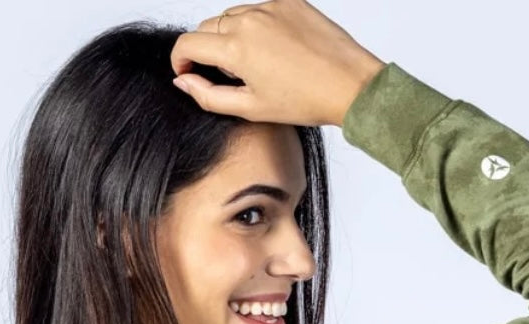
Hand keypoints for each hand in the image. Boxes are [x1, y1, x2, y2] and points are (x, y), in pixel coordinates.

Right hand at [170, 0, 385, 126]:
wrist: (348, 84)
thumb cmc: (305, 100)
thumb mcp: (250, 108)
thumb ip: (209, 95)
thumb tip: (183, 80)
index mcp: (236, 47)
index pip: (188, 42)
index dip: (180, 59)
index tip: (187, 71)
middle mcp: (249, 19)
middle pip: (208, 27)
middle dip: (207, 49)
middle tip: (228, 74)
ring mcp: (270, 6)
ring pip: (232, 16)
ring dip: (232, 36)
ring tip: (255, 64)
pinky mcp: (288, 1)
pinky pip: (259, 9)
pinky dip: (257, 26)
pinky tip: (274, 50)